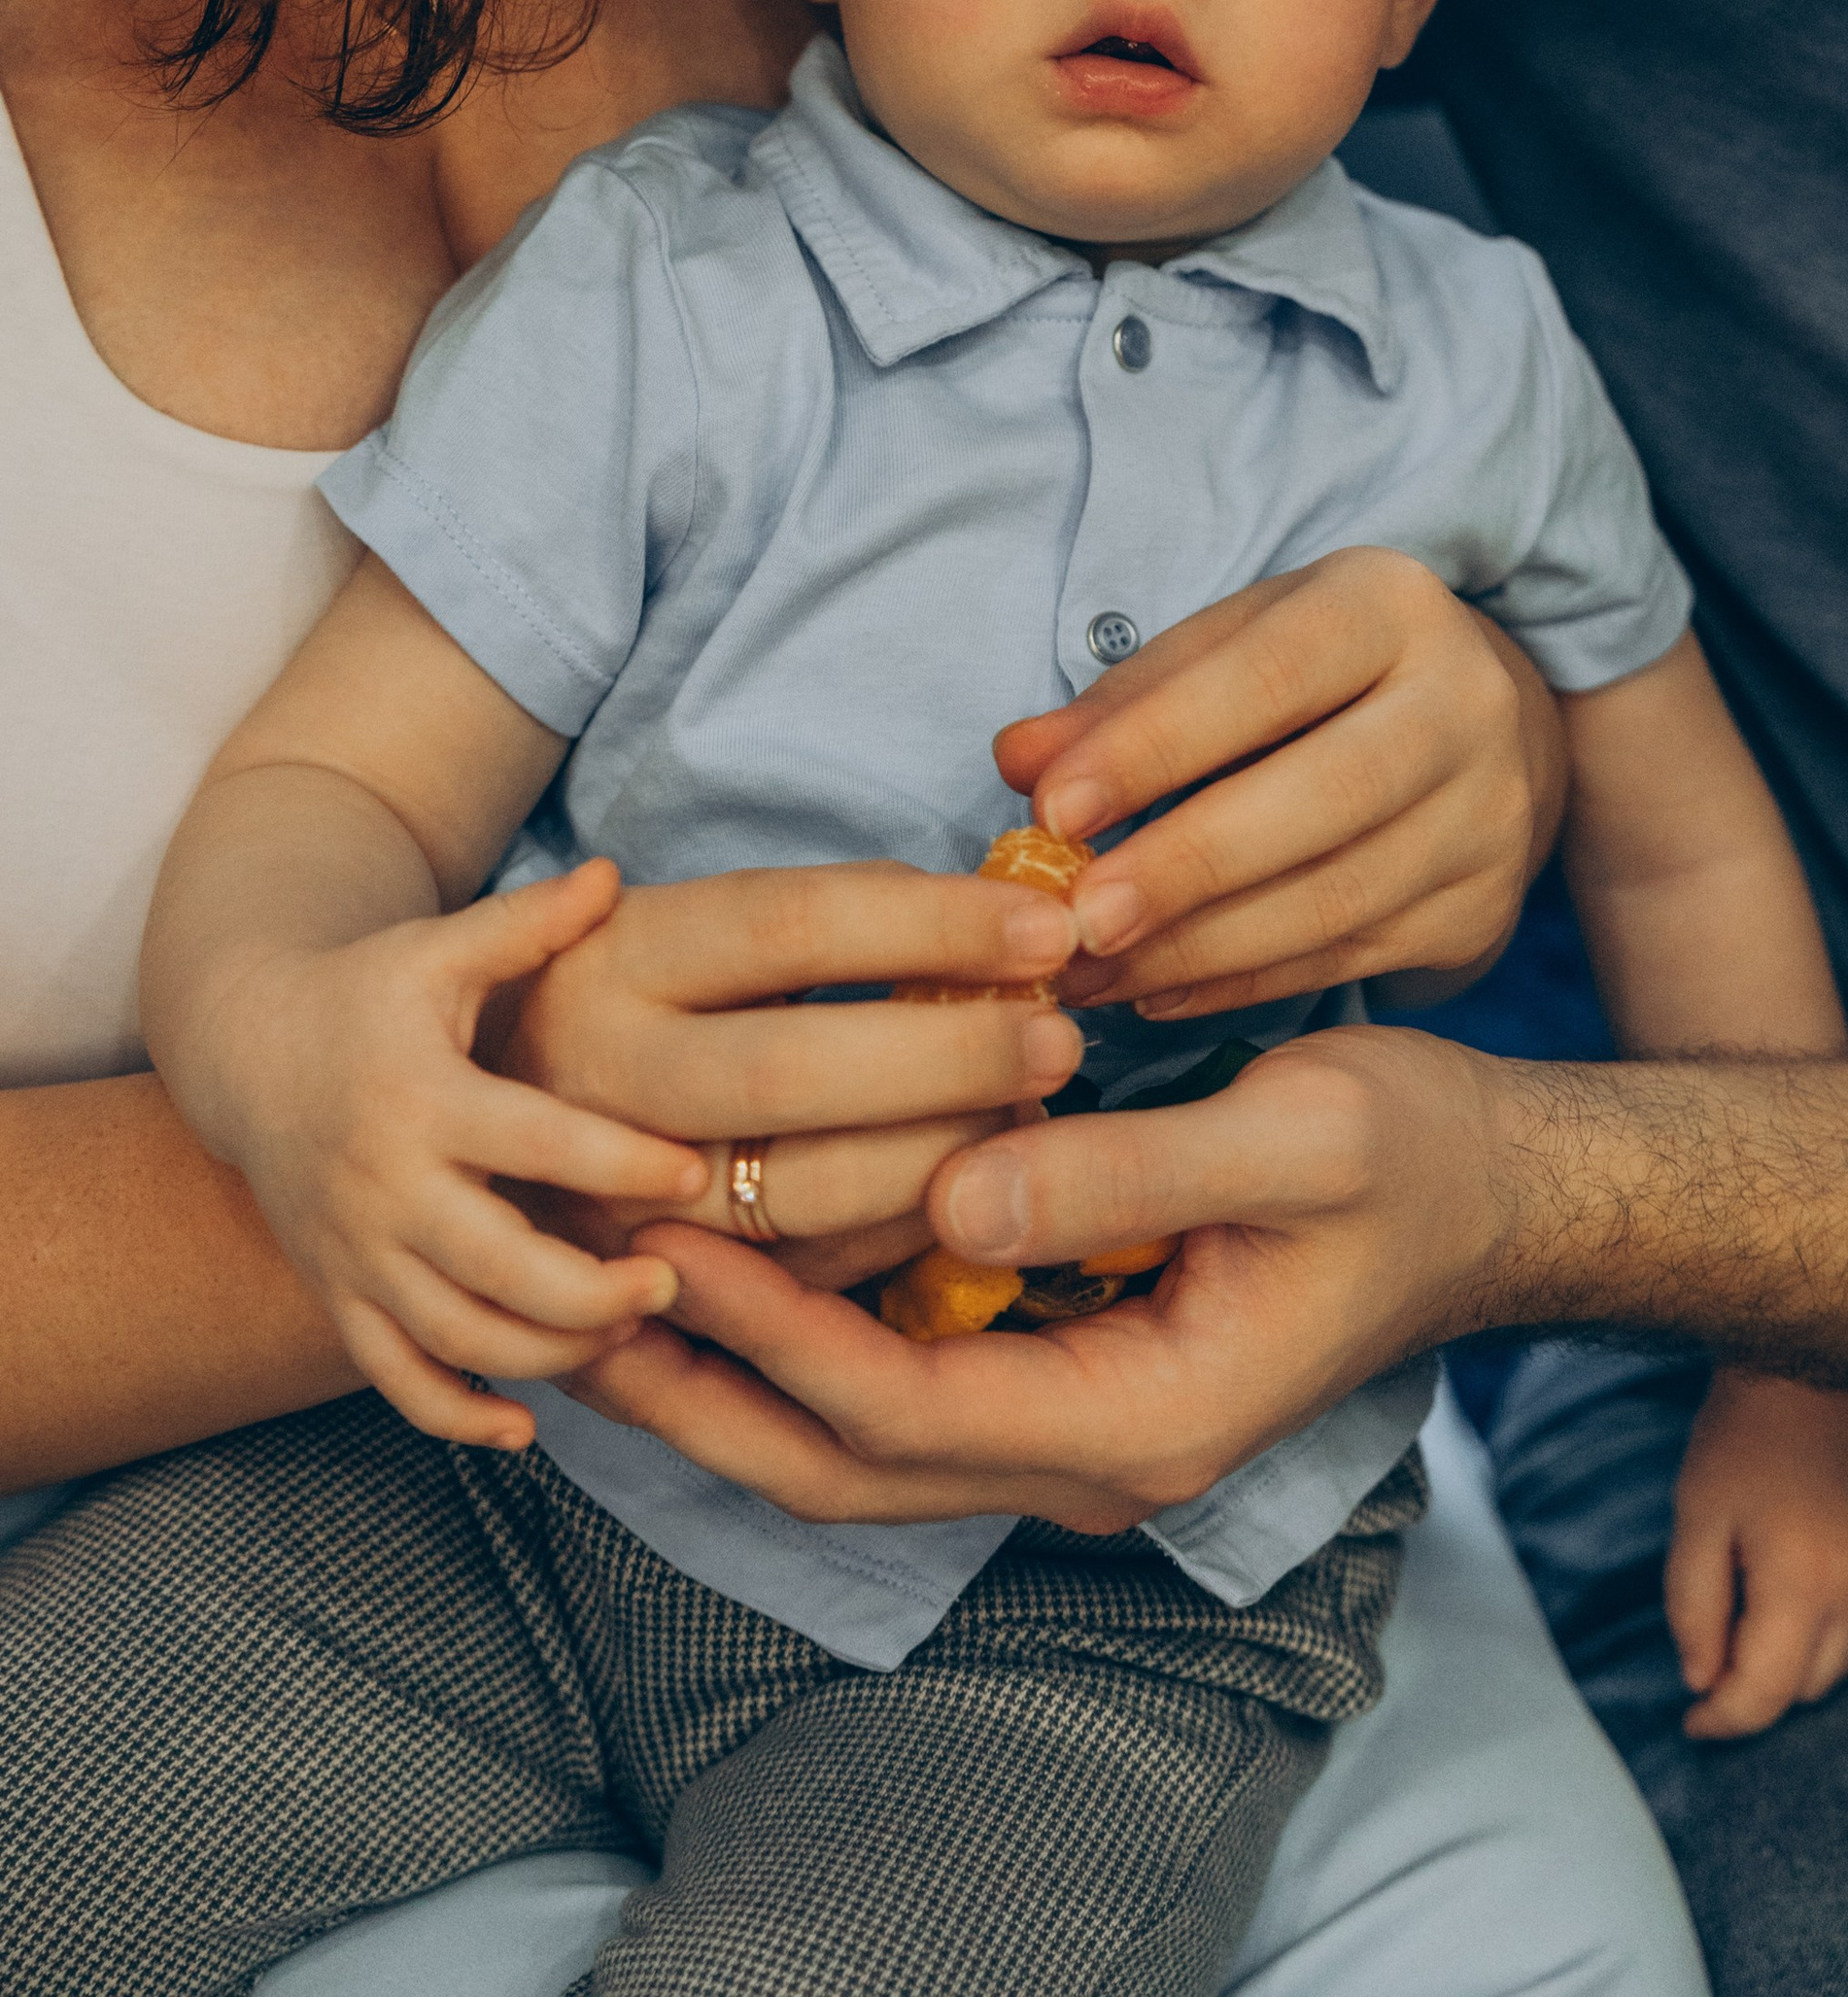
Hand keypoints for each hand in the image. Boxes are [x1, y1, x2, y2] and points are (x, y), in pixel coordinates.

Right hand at [192, 861, 712, 1445]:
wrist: (247, 1053)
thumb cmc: (367, 993)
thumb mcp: (437, 949)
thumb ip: (525, 924)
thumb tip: (614, 876)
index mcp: (421, 1099)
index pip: (532, 1143)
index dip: (617, 1163)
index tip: (693, 1172)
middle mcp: (385, 1188)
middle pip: (495, 1271)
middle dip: (592, 1294)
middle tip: (671, 1283)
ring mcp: (356, 1255)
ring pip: (455, 1338)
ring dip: (547, 1354)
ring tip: (629, 1334)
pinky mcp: (338, 1297)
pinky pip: (394, 1380)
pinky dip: (457, 1416)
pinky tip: (526, 1425)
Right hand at [489, 855, 1086, 1290]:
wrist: (433, 1110)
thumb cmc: (622, 995)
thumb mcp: (686, 925)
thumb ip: (826, 917)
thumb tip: (1007, 909)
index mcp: (618, 955)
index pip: (794, 924)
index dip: (934, 923)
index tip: (1051, 925)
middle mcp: (595, 1076)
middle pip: (791, 1070)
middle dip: (947, 1058)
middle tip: (1064, 1038)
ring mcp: (598, 1194)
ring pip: (790, 1199)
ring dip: (934, 1163)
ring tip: (1029, 1118)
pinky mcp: (616, 1289)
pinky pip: (782, 1286)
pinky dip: (888, 1245)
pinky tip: (963, 1198)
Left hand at [564, 1025, 1518, 1526]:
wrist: (1497, 1192)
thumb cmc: (1413, 1151)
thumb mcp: (1296, 1135)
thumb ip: (1127, 1171)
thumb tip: (959, 1196)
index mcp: (1140, 1414)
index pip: (900, 1406)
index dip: (769, 1331)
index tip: (662, 1236)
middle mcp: (1091, 1452)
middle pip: (843, 1464)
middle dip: (698, 1392)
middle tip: (563, 1300)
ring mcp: (1076, 1422)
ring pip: (857, 1441)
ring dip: (728, 1373)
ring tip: (600, 1287)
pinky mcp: (1067, 1369)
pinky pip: (900, 1384)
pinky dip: (800, 1341)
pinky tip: (730, 1262)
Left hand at [993, 549, 1564, 1023]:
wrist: (1487, 732)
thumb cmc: (1322, 679)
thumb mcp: (1233, 648)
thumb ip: (1128, 701)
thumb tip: (1019, 760)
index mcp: (1390, 606)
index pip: (1270, 675)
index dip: (1159, 744)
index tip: (1055, 807)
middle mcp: (1464, 704)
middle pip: (1326, 794)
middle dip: (1188, 865)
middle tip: (1078, 918)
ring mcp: (1487, 816)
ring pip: (1337, 897)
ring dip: (1198, 948)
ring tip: (1091, 971)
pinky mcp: (1482, 911)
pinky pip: (1347, 959)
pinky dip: (1239, 986)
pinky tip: (1156, 996)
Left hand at [1665, 1367, 1847, 1738]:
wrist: (1812, 1369)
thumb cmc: (1742, 1442)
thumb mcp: (1694, 1518)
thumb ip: (1692, 1611)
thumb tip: (1703, 1683)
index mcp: (1803, 1583)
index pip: (1765, 1694)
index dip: (1723, 1720)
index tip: (1693, 1721)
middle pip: (1807, 1686)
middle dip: (1759, 1674)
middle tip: (1725, 1629)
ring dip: (1806, 1652)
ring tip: (1773, 1590)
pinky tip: (1824, 1584)